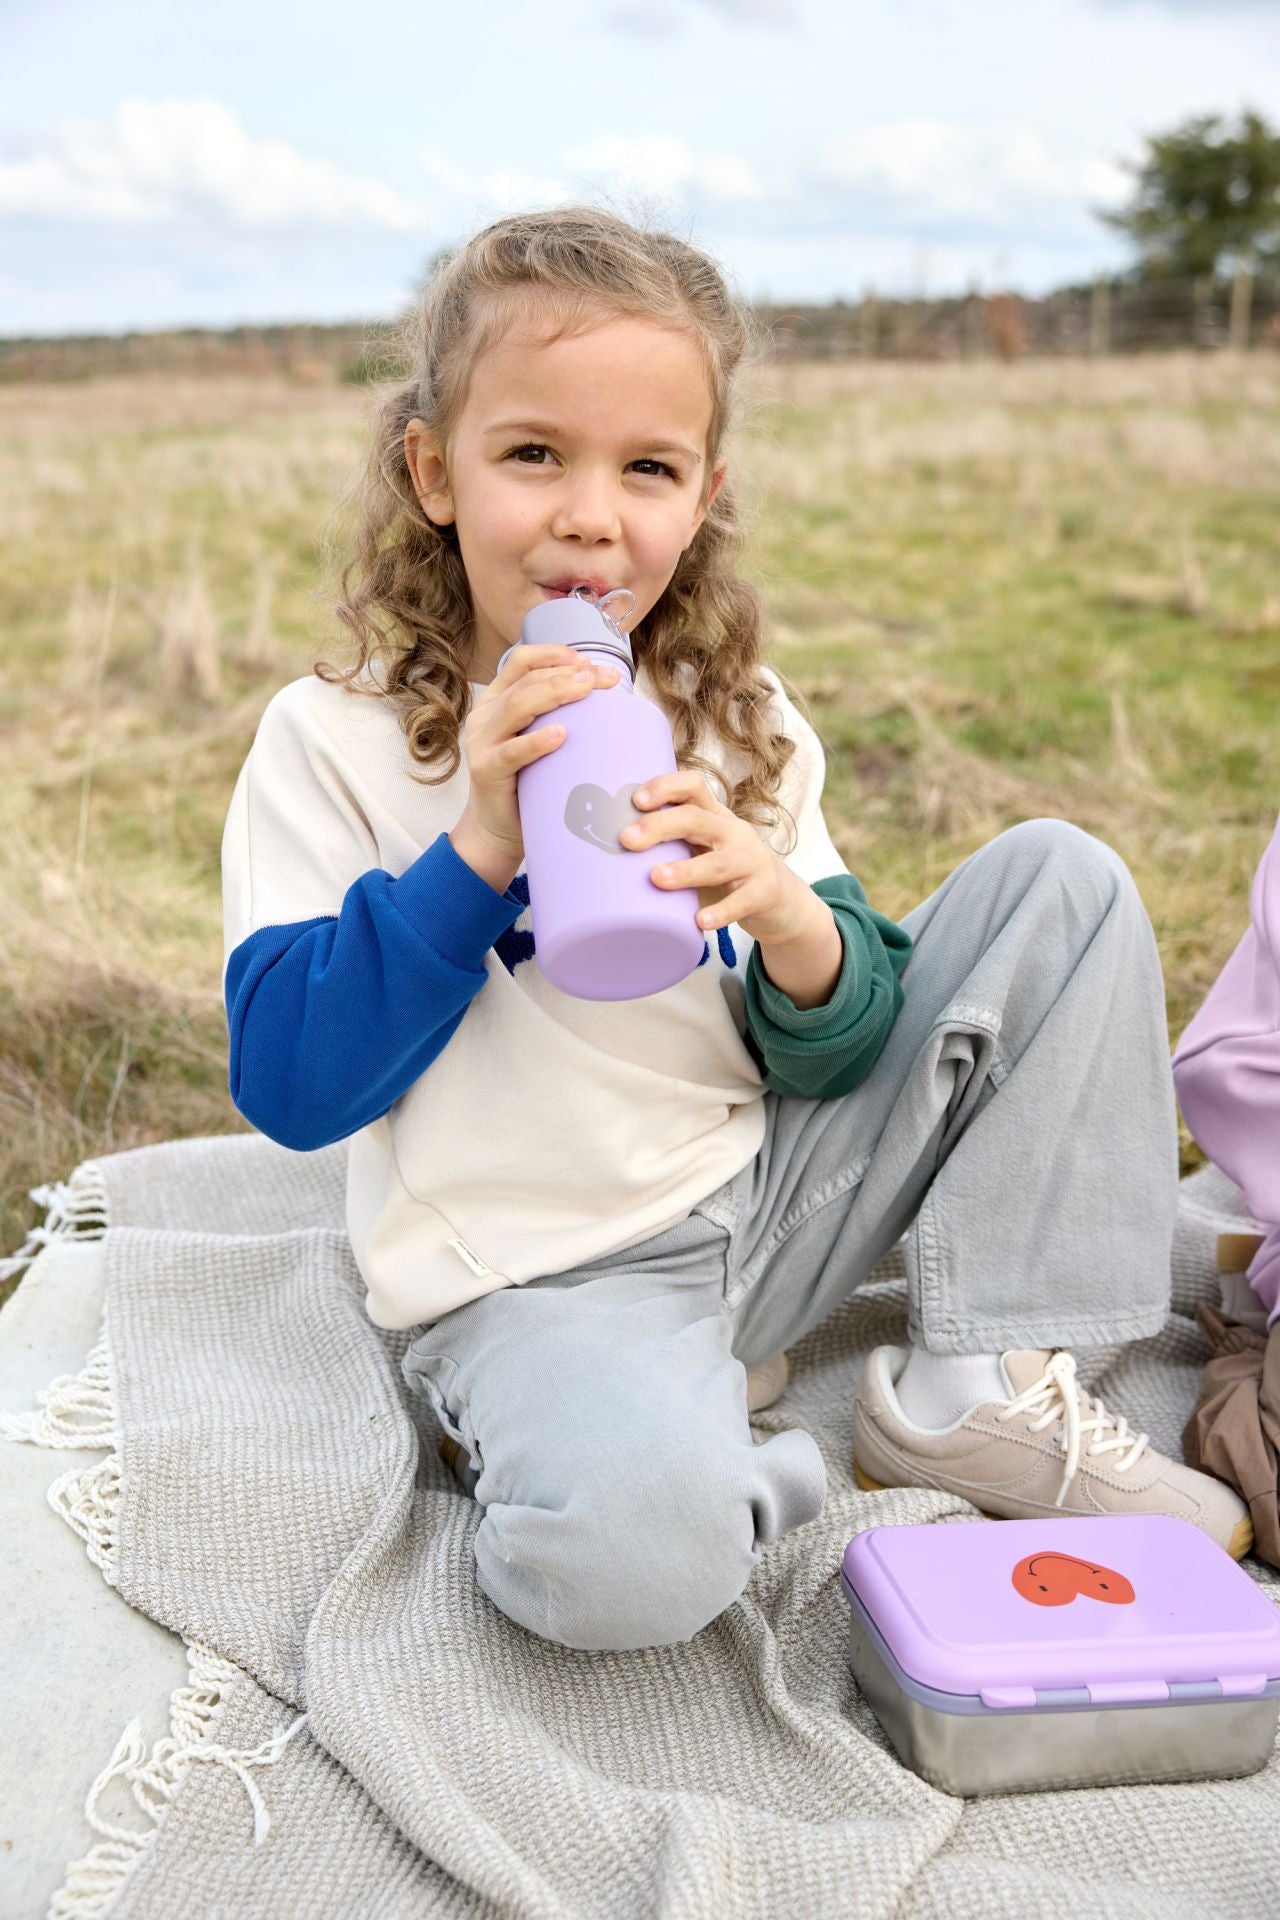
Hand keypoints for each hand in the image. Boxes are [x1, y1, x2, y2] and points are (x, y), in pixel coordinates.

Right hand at [459, 644, 619, 859]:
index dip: (554, 654)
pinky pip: (513, 751)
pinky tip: (560, 735)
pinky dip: (537, 741)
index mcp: (497, 701)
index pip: (522, 662)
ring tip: (586, 690)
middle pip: (527, 681)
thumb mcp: (539, 741)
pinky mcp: (487, 770)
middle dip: (567, 674)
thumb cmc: (526, 784)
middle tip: (602, 677)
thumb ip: (557, 716)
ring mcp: (482, 742)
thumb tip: (609, 697)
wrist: (496, 832)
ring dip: (555, 693)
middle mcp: (485, 715)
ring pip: (518, 706)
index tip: (588, 660)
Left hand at [621, 770, 813, 944]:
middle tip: (627, 840)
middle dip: (660, 826)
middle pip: (697, 819)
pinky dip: (721, 912)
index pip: (692, 787)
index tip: (636, 800)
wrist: (780, 901)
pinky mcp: (764, 892)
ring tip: (657, 878)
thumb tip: (602, 856)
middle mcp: (734, 832)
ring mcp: (752, 861)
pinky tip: (700, 921)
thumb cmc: (725, 873)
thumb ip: (668, 846)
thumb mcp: (701, 850)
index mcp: (715, 816)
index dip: (665, 787)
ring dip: (686, 870)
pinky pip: (742, 901)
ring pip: (719, 862)